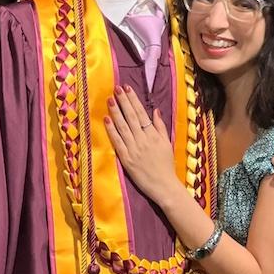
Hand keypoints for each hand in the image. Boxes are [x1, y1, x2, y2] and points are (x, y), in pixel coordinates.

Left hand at [105, 85, 179, 203]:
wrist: (164, 185)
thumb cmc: (166, 165)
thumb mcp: (167, 143)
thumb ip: (160, 126)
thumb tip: (155, 111)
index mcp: (153, 134)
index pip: (142, 113)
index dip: (133, 100)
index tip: (127, 88)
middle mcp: (143, 139)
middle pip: (131, 117)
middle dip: (123, 101)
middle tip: (116, 88)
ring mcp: (134, 148)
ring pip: (123, 126)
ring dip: (116, 112)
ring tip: (110, 99)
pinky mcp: (126, 158)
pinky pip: (118, 141)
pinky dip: (112, 130)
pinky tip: (107, 119)